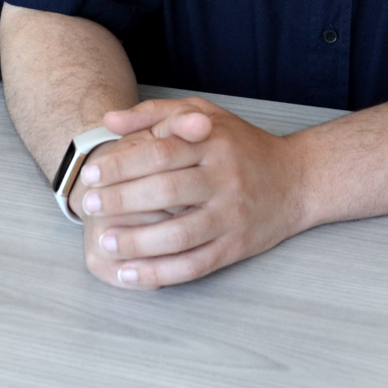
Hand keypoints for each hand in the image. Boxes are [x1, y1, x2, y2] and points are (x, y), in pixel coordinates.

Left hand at [75, 97, 309, 289]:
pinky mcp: (236, 246)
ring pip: (179, 234)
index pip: (160, 152)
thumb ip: (156, 113)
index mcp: (213, 142)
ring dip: (137, 241)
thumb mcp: (205, 115)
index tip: (92, 174)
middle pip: (166, 190)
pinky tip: (131, 274)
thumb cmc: (242, 145)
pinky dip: (159, 273)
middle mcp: (225, 177)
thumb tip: (109, 120)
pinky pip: (194, 264)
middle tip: (89, 206)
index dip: (121, 164)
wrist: (298, 180)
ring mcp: (232, 215)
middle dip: (121, 200)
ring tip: (106, 242)